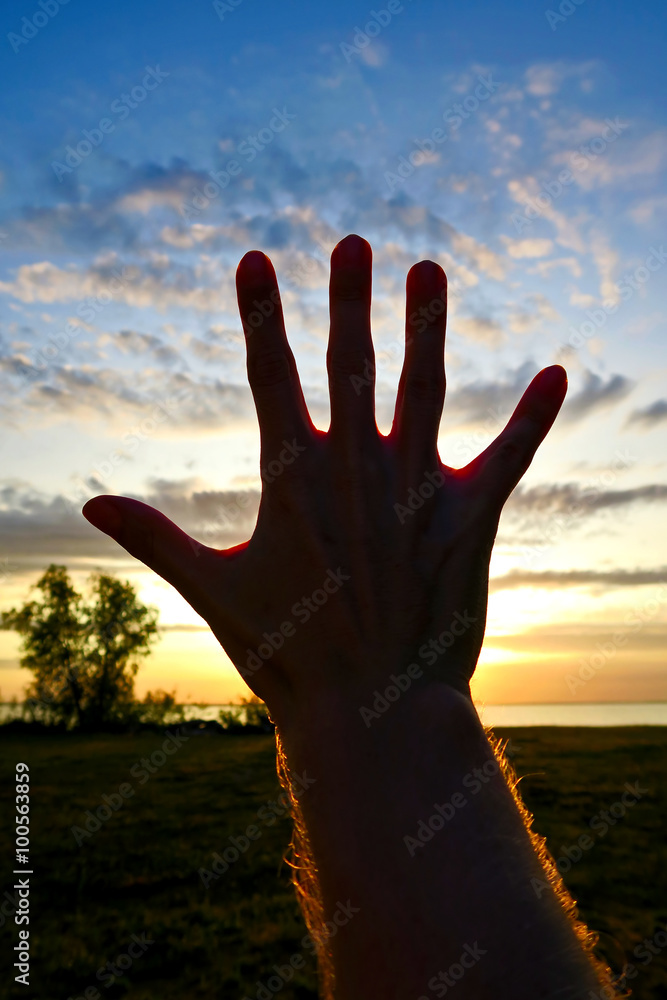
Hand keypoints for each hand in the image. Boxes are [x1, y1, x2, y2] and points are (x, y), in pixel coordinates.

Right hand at [82, 234, 566, 730]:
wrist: (370, 714)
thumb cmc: (287, 656)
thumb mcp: (213, 591)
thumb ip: (155, 538)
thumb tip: (91, 502)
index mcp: (294, 481)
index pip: (271, 376)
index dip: (261, 315)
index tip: (255, 259)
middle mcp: (357, 471)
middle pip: (352, 365)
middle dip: (349, 301)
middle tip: (354, 243)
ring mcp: (416, 493)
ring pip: (424, 389)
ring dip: (425, 327)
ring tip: (429, 270)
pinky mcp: (468, 521)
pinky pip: (510, 457)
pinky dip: (534, 416)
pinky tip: (558, 373)